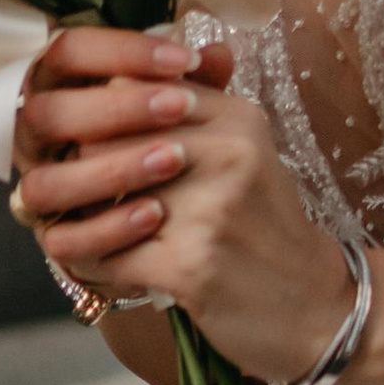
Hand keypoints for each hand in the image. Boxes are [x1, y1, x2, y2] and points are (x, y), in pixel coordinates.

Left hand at [14, 31, 351, 384]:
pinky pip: (105, 256)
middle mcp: (225, 152)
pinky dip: (93, 264)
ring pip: (97, 197)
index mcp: (236, 118)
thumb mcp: (246, 156)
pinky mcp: (191, 265)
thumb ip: (191, 113)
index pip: (135, 92)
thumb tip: (112, 77)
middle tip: (65, 190)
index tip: (81, 141)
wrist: (318, 307)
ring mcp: (209, 208)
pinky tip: (104, 268)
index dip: (96, 118)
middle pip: (106, 139)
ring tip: (79, 228)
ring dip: (79, 220)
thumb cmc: (268, 231)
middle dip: (78, 171)